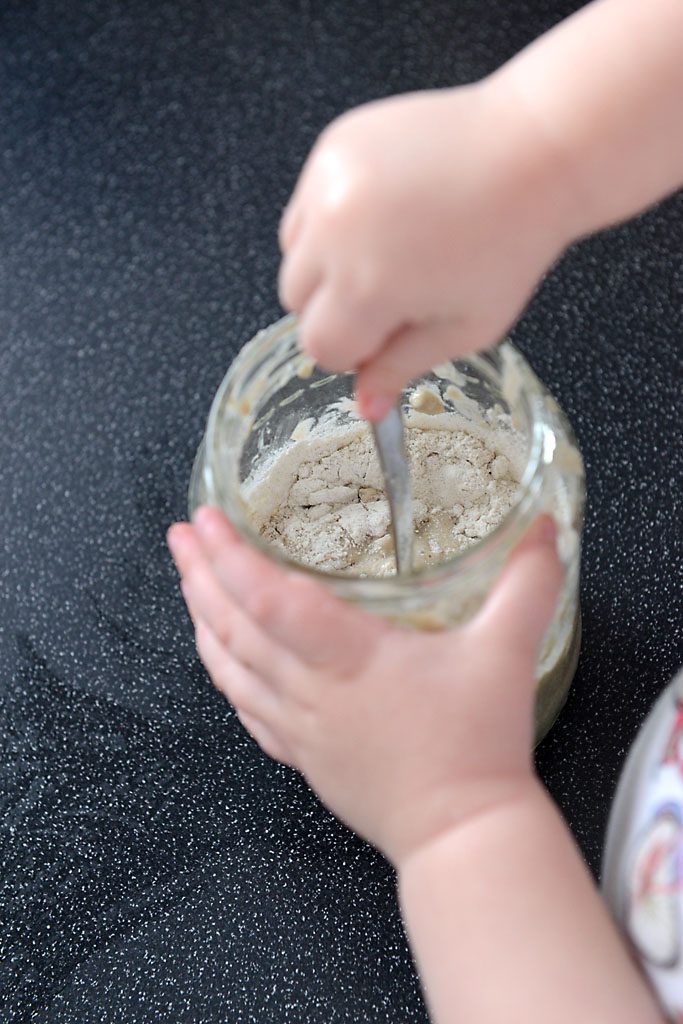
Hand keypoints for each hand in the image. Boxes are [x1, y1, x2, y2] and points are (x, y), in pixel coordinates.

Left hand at [167, 507, 562, 866]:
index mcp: (351, 659)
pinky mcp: (303, 755)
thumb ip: (526, 585)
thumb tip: (547, 528)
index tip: (205, 519)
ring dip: (202, 620)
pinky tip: (215, 657)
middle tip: (179, 534)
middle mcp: (312, 691)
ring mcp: (300, 727)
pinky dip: (222, 674)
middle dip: (200, 576)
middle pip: (236, 630)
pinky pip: (246, 709)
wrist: (462, 835)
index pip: (272, 602)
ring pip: (231, 669)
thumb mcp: (507, 654)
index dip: (232, 558)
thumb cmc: (479, 745)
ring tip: (187, 580)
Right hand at [279, 79, 573, 418]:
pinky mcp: (333, 148)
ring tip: (388, 247)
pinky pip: (306, 205)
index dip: (355, 349)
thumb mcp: (463, 328)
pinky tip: (384, 212)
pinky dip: (331, 219)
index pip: (320, 346)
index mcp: (368, 287)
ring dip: (326, 263)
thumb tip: (367, 409)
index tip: (388, 333)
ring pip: (294, 252)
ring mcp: (329, 185)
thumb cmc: (508, 243)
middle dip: (336, 306)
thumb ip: (402, 367)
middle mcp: (336, 234)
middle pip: (295, 301)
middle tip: (393, 288)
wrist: (529, 153)